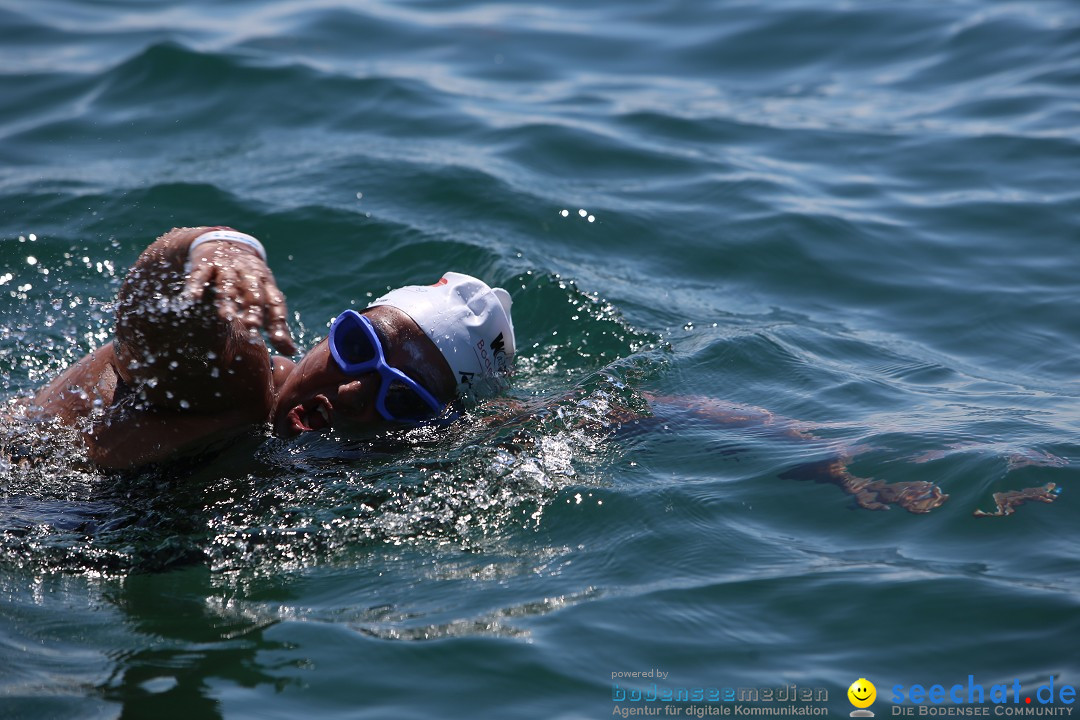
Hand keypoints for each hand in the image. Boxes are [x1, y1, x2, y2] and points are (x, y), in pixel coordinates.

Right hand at [183, 239, 296, 354]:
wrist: (225, 243)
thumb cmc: (249, 280)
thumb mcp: (266, 296)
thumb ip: (277, 324)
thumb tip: (292, 352)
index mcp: (266, 284)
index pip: (275, 303)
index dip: (277, 321)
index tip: (278, 340)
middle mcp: (249, 275)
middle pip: (253, 293)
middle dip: (253, 309)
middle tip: (252, 327)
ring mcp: (227, 268)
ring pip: (228, 285)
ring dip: (227, 300)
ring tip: (226, 317)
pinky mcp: (206, 264)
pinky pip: (200, 275)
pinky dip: (197, 286)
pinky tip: (193, 298)